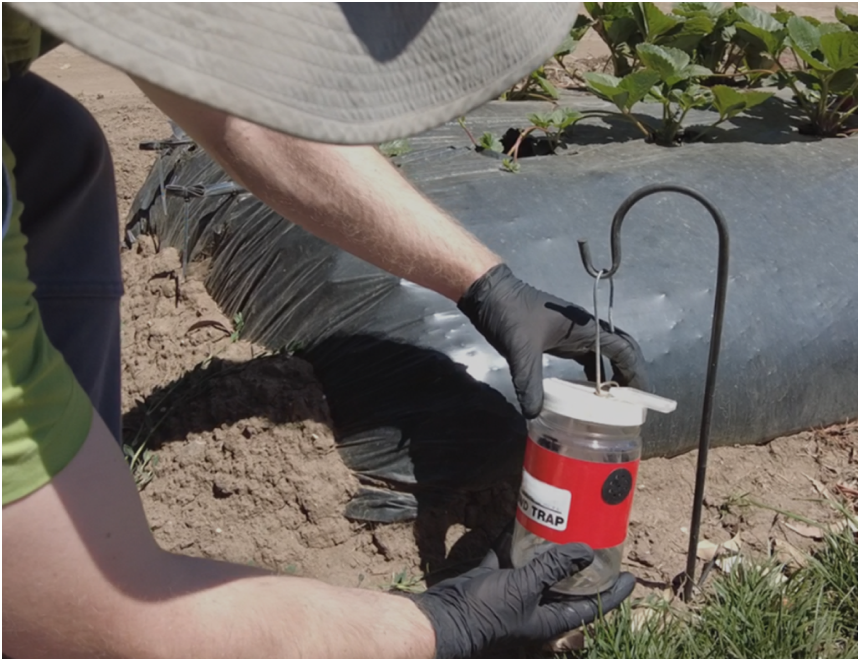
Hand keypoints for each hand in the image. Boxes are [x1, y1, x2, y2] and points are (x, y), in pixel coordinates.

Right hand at [410, 543, 635, 658]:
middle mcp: (536, 609)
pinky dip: (513, 542)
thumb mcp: (525, 588)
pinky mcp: (493, 582)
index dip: (612, 592)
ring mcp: (514, 596)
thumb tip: (586, 550)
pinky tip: (519, 521)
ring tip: (561, 525)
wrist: (442, 620)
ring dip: (547, 550)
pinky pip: (508, 559)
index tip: (629, 576)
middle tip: (595, 539)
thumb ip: (553, 567)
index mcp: (550, 620)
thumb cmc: (487, 611)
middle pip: (566, 586)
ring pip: (538, 571)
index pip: (592, 607)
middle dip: (581, 565)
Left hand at [458, 264, 647, 417]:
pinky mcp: (558, 339)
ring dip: (611, 375)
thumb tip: (535, 414)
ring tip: (615, 403)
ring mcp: (571, 334)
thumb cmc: (509, 314)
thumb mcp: (520, 350)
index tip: (642, 395)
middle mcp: (583, 329)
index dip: (636, 371)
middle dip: (629, 374)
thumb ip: (529, 382)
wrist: (490, 294)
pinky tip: (587, 393)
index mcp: (584, 327)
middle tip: (633, 402)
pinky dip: (591, 374)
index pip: (622, 349)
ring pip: (601, 356)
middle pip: (618, 351)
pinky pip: (584, 358)